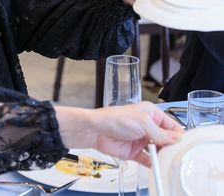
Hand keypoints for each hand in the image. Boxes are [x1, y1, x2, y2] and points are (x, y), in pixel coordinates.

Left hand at [57, 102, 182, 166]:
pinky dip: (154, 164)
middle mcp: (147, 126)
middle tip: (178, 156)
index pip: (171, 125)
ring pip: (158, 150)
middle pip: (166, 139)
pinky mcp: (135, 152)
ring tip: (169, 162)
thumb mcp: (143, 123)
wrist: (96, 130)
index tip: (185, 145)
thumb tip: (176, 138)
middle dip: (171, 147)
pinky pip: (148, 160)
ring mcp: (141, 139)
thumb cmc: (115, 119)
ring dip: (163, 156)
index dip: (178, 135)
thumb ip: (160, 133)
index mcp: (150, 113)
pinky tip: (158, 168)